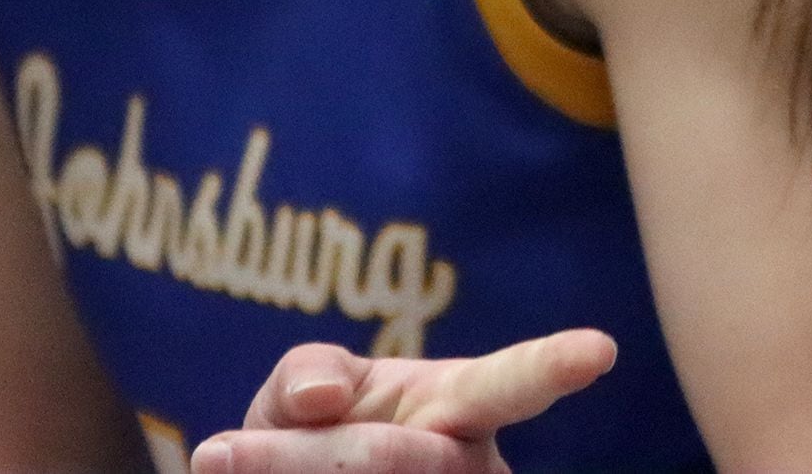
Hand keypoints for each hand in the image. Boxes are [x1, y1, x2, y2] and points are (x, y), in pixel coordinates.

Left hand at [190, 330, 615, 473]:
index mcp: (463, 406)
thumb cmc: (315, 434)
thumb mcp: (303, 389)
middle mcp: (470, 467)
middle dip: (297, 456)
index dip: (554, 364)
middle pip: (391, 459)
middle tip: (212, 452)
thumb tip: (321, 396)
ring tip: (217, 461)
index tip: (599, 350)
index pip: (512, 380)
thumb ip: (304, 372)